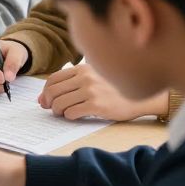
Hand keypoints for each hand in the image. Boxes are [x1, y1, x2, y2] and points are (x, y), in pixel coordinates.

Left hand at [38, 65, 167, 120]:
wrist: (140, 98)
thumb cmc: (114, 88)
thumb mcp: (94, 77)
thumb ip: (72, 82)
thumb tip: (44, 97)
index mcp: (82, 69)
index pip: (53, 79)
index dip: (45, 91)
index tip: (45, 99)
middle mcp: (85, 78)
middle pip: (53, 91)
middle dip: (48, 102)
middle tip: (51, 109)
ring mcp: (91, 91)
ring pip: (60, 103)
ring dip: (58, 111)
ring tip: (63, 113)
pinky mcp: (97, 105)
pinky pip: (71, 113)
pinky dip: (68, 116)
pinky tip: (74, 116)